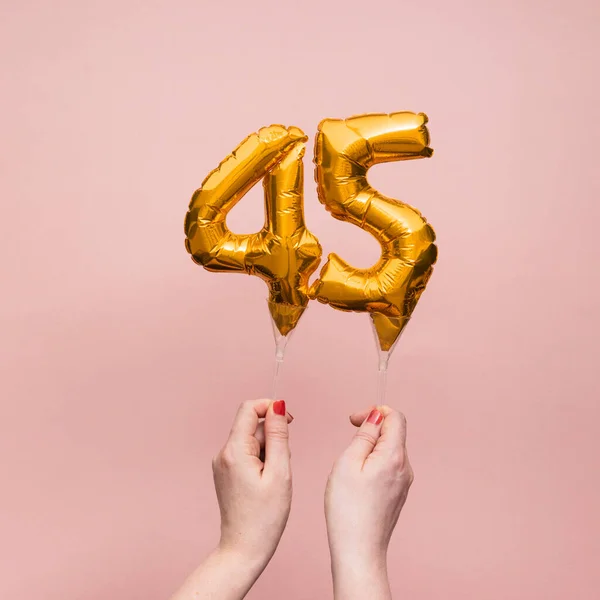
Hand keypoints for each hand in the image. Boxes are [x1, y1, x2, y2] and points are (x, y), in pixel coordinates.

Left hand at [213, 398, 292, 567]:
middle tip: (283, 464)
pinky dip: (261, 460)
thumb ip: (279, 435)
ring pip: (251, 440)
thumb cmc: (265, 516)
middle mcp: (223, 453)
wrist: (244, 549)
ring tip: (275, 478)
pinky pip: (246, 453)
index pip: (249, 408)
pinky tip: (267, 482)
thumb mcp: (280, 472)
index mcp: (234, 450)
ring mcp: (222, 463)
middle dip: (273, 436)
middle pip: (252, 425)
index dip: (271, 407)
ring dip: (269, 450)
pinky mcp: (226, 472)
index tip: (290, 421)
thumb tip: (277, 406)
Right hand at [325, 405, 413, 598]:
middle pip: (393, 433)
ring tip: (349, 467)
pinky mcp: (398, 494)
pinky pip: (388, 467)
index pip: (395, 418)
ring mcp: (403, 483)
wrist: (358, 551)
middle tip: (348, 444)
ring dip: (370, 448)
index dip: (374, 412)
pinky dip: (373, 464)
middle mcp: (405, 468)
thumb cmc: (348, 509)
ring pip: (390, 451)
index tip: (353, 421)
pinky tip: (357, 482)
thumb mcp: (348, 462)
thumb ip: (365, 435)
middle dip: (371, 430)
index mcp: (395, 456)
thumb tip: (376, 417)